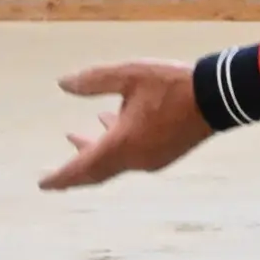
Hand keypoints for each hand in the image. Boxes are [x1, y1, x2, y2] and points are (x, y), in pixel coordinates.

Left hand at [38, 61, 213, 190]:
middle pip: (96, 171)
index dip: (60, 177)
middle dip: (74, 170)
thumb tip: (63, 83)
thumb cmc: (172, 84)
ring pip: (113, 162)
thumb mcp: (128, 75)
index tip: (43, 184)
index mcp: (122, 143)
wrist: (216, 97)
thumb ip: (93, 80)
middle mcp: (135, 159)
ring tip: (79, 135)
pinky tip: (114, 123)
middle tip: (54, 175)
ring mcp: (151, 159)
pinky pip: (130, 156)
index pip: (82, 167)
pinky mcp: (164, 154)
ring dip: (94, 151)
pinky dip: (114, 146)